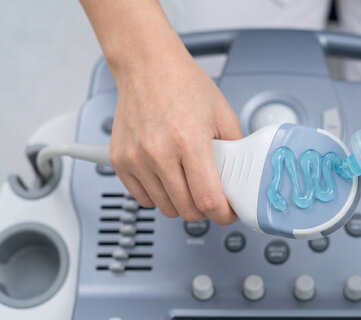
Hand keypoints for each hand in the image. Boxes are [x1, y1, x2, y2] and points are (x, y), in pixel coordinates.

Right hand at [109, 47, 241, 223]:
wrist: (147, 65)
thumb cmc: (183, 84)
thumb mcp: (223, 114)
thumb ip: (235, 149)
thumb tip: (240, 176)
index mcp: (189, 141)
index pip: (208, 199)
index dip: (222, 214)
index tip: (227, 214)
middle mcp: (159, 152)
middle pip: (186, 209)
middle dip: (204, 210)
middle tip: (212, 198)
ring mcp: (136, 158)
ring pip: (164, 208)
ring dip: (181, 204)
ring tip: (189, 185)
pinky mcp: (120, 161)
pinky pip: (142, 198)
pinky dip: (158, 196)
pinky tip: (168, 180)